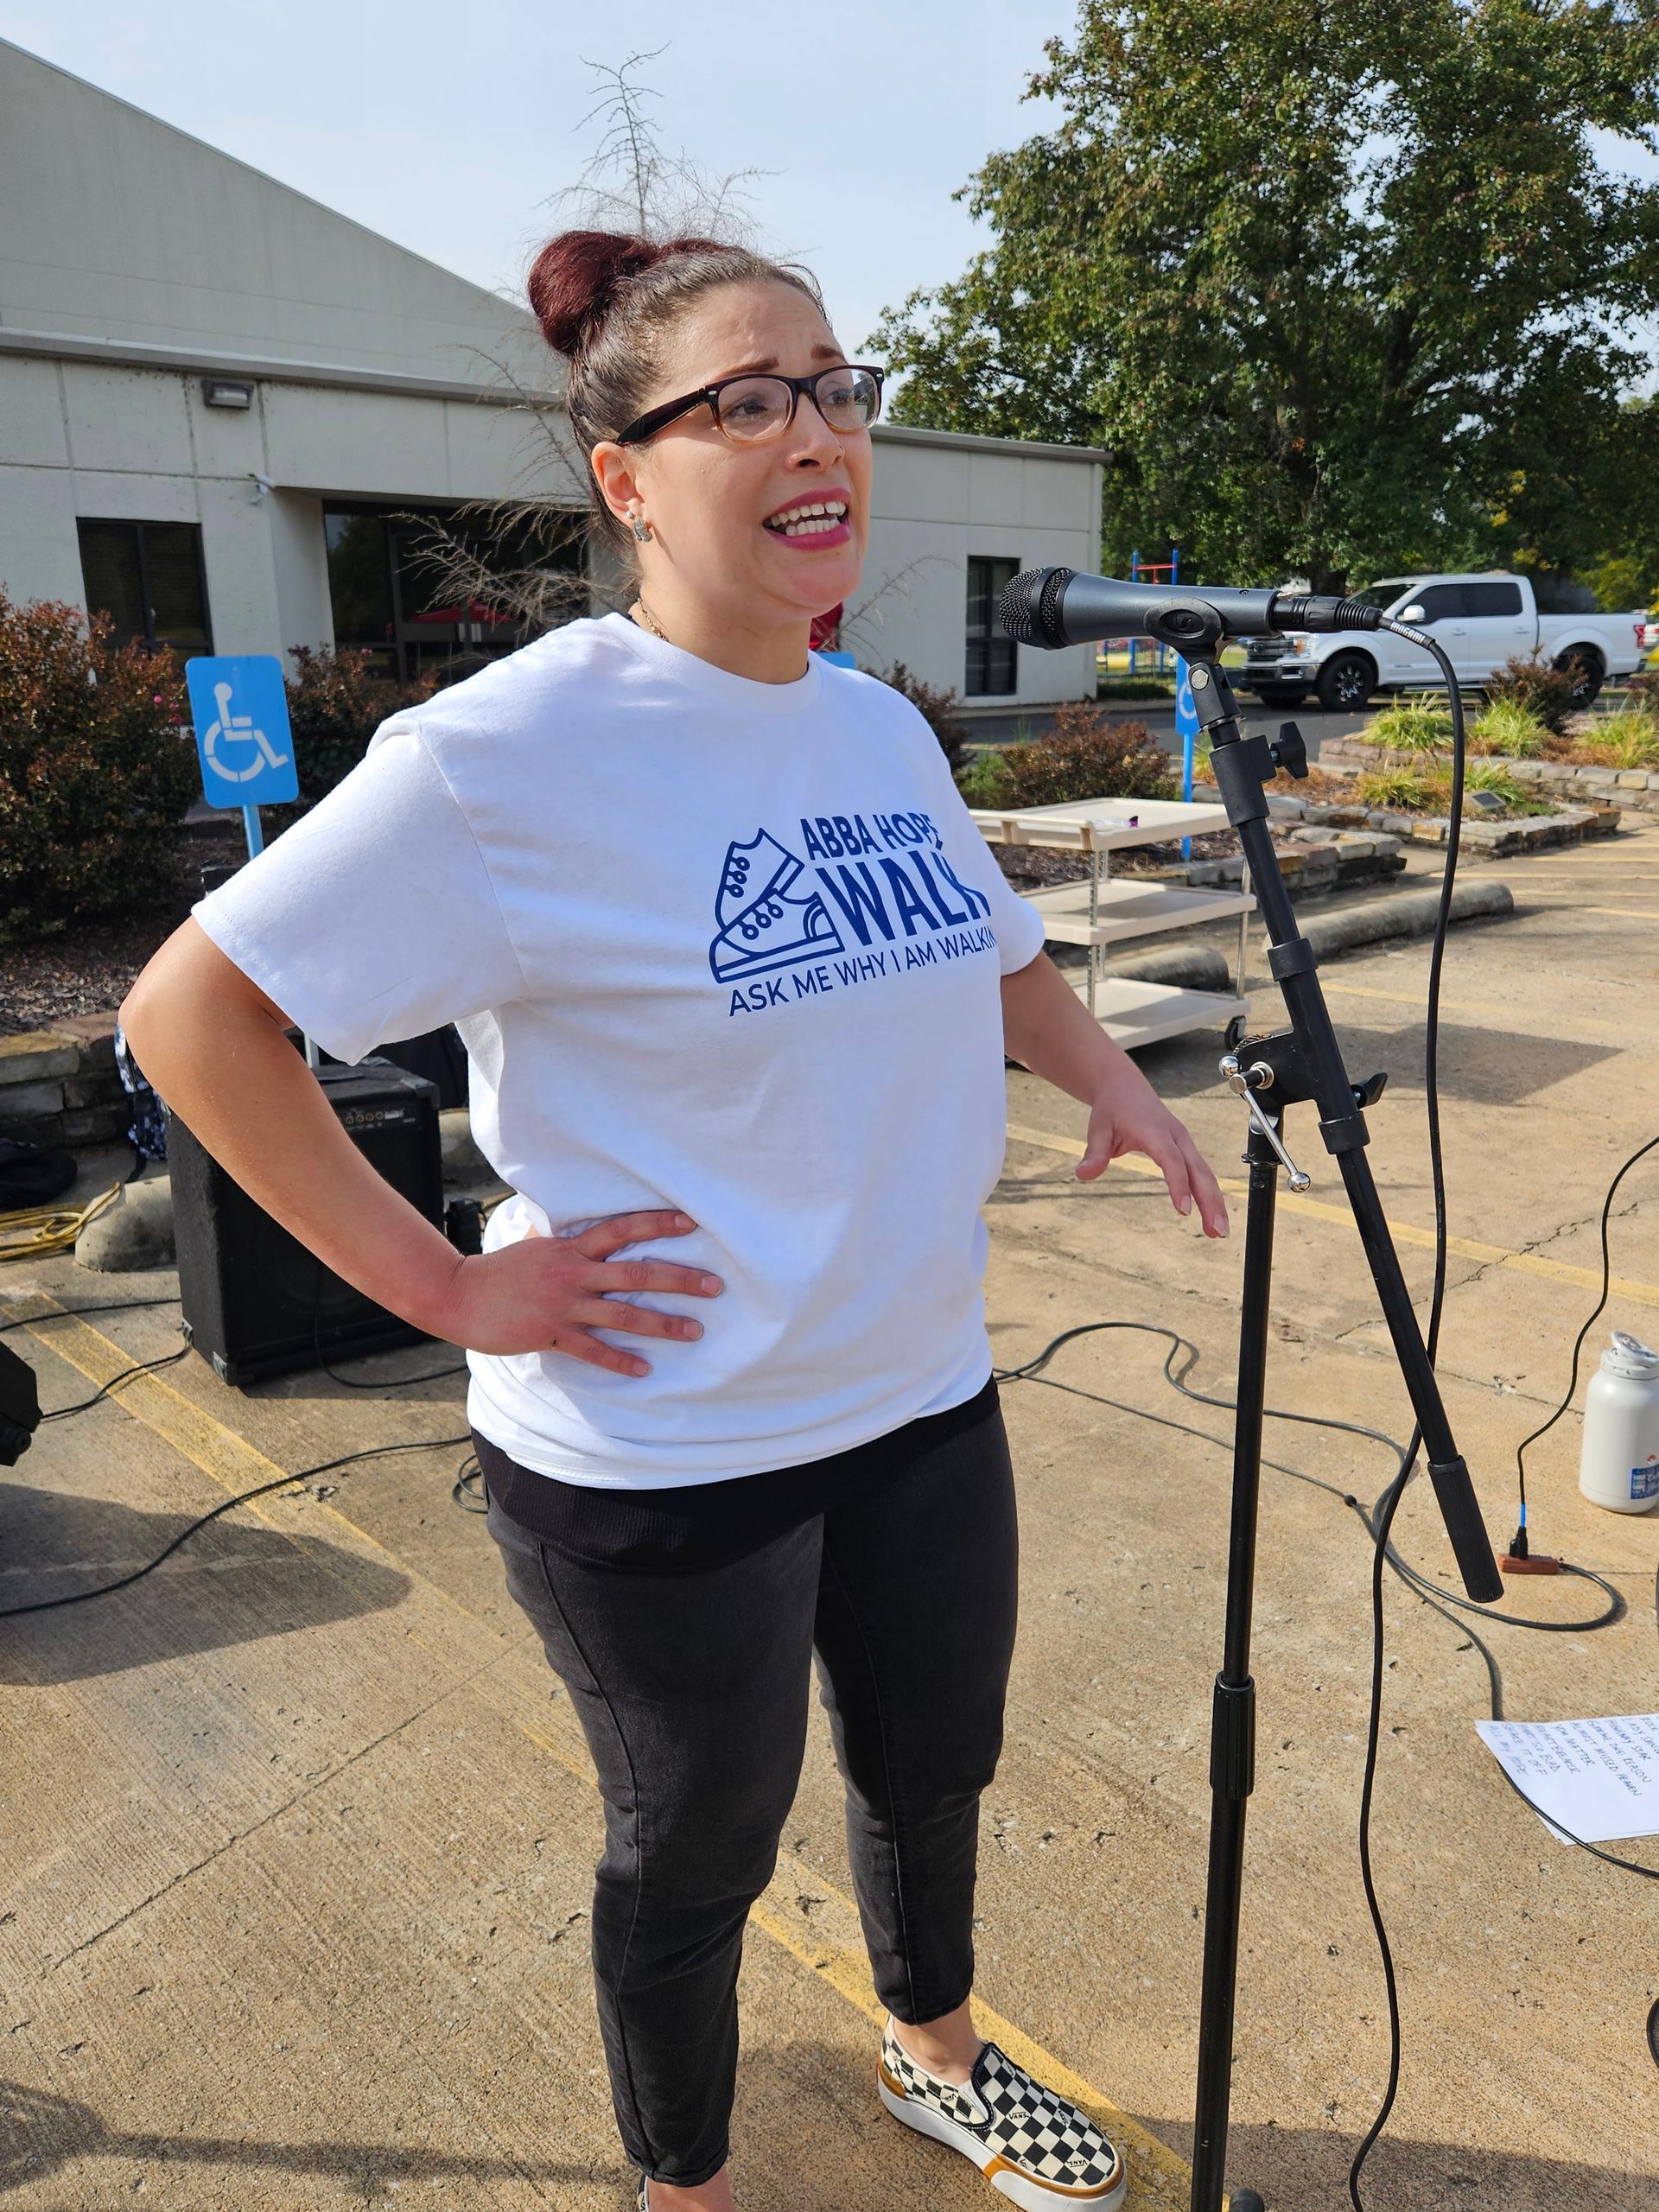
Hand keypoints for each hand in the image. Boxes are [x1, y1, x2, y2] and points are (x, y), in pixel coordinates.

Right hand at [435, 1209, 723, 1373]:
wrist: (459, 1294)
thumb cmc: (499, 1271)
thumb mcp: (534, 1245)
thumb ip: (562, 1241)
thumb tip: (575, 1227)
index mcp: (571, 1248)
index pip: (621, 1229)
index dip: (656, 1225)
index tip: (690, 1223)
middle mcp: (573, 1273)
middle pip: (635, 1273)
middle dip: (678, 1279)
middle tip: (715, 1286)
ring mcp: (563, 1304)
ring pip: (622, 1314)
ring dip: (662, 1324)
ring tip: (695, 1330)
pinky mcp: (551, 1333)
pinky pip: (592, 1349)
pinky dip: (619, 1359)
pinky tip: (643, 1369)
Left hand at [1078, 1066, 1228, 1237]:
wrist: (1124, 1088)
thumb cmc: (1112, 1109)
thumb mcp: (1098, 1129)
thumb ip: (1094, 1153)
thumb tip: (1083, 1174)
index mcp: (1155, 1130)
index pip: (1171, 1160)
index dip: (1179, 1184)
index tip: (1184, 1211)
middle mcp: (1176, 1136)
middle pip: (1199, 1171)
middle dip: (1210, 1201)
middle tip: (1217, 1232)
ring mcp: (1184, 1143)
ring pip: (1205, 1174)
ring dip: (1215, 1203)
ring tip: (1219, 1233)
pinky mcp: (1186, 1149)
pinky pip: (1201, 1174)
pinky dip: (1209, 1195)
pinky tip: (1211, 1217)